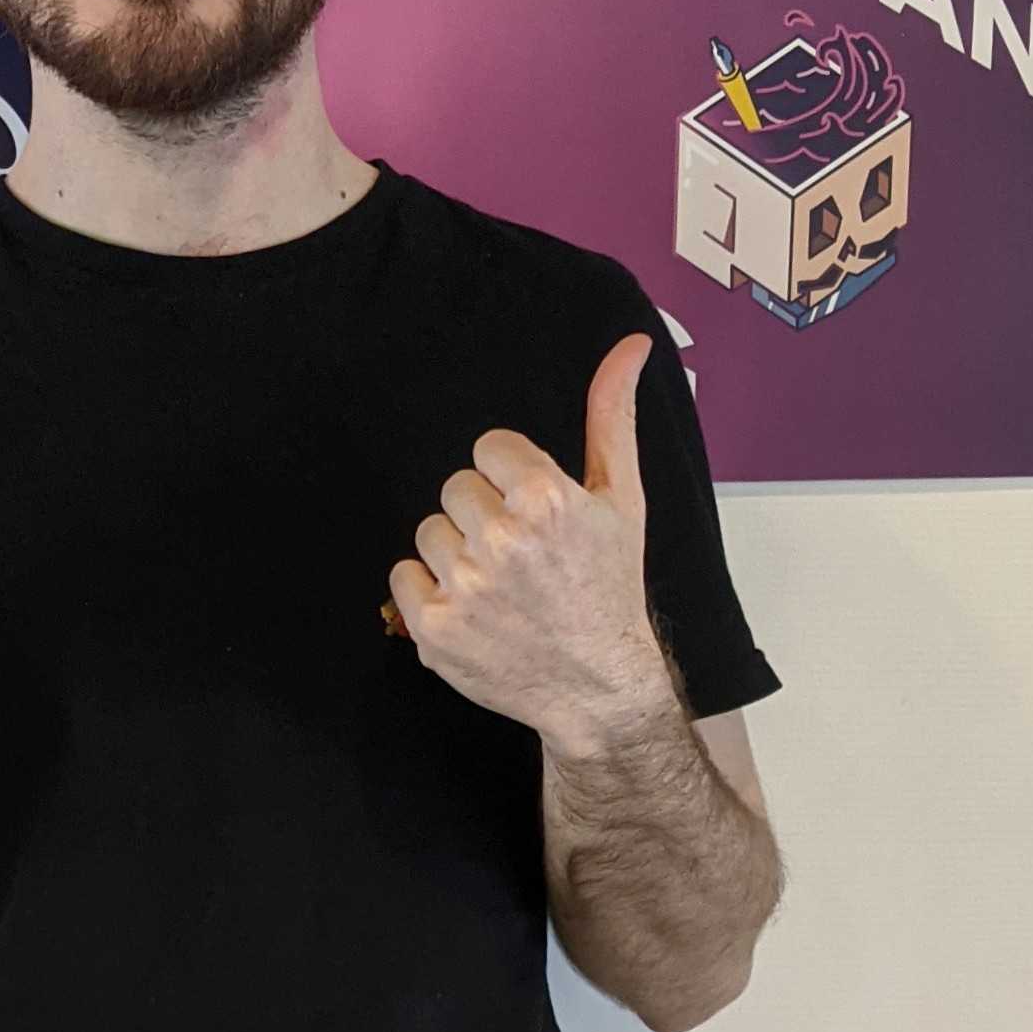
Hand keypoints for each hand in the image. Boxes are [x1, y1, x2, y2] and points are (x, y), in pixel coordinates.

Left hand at [388, 333, 675, 762]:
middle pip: (455, 487)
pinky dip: (429, 592)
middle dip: (484, 514)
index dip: (512, 479)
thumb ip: (612, 415)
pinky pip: (403, 575)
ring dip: (457, 552)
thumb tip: (629, 344)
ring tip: (500, 585)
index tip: (535, 513)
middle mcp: (501, 539)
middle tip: (521, 555)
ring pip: (429, 529)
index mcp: (545, 498)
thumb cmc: (610, 588)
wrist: (599, 688)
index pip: (488, 448)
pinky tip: (473, 609)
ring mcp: (464, 586)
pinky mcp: (433, 627)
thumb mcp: (621, 499)